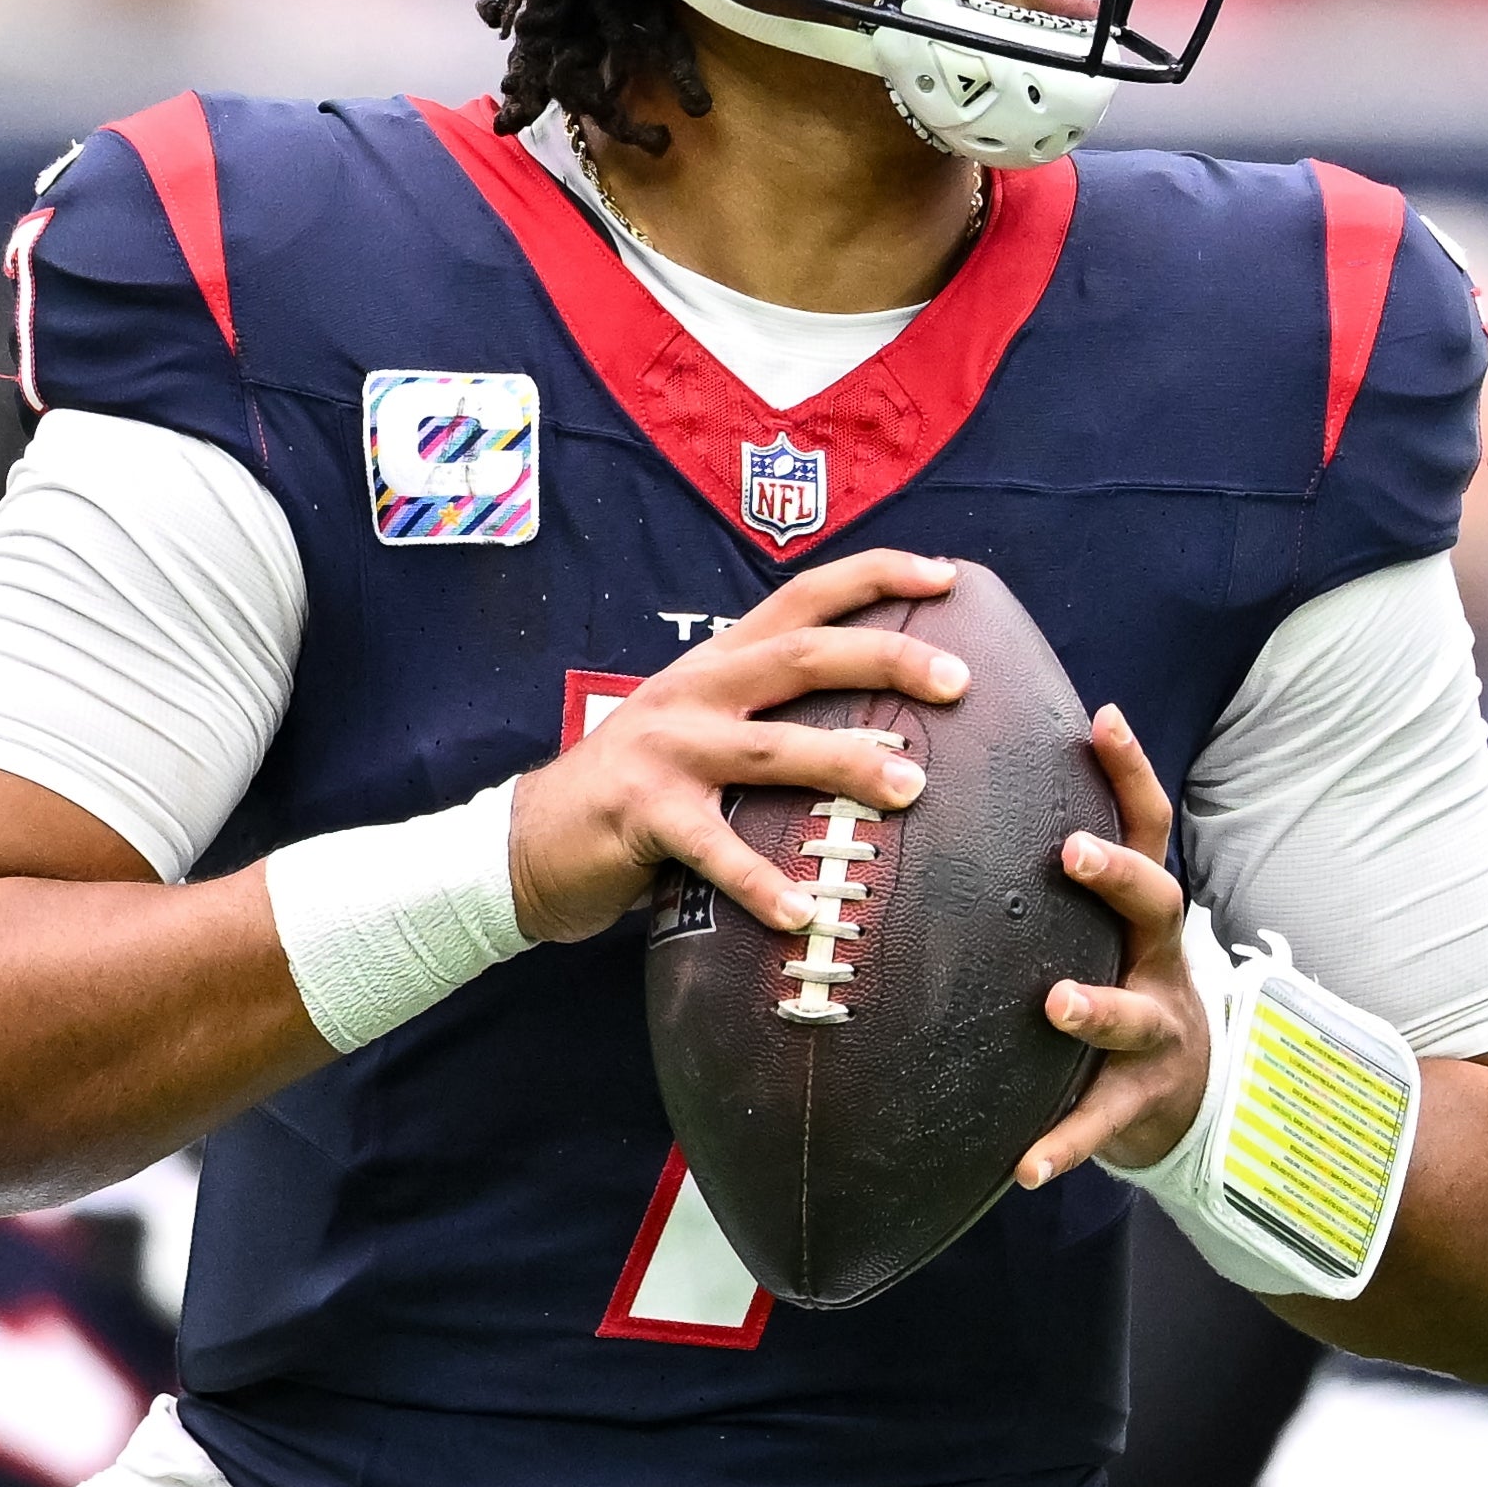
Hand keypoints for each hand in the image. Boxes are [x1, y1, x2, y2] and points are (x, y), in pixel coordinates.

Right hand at [507, 549, 969, 943]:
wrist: (527, 841)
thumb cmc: (640, 792)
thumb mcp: (702, 731)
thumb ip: (770, 718)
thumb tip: (887, 733)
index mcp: (718, 662)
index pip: (803, 596)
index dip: (874, 575)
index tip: (946, 575)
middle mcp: (696, 690)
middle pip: (803, 655)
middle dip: (886, 659)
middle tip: (961, 680)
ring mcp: (666, 749)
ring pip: (771, 746)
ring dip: (845, 762)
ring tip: (912, 787)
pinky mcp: (641, 814)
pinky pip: (713, 849)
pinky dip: (760, 881)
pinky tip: (803, 911)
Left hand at [1016, 706, 1206, 1189]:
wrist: (1184, 1091)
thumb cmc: (1116, 980)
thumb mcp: (1100, 923)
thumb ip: (1051, 869)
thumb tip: (958, 775)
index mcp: (1140, 911)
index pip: (1147, 825)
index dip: (1130, 771)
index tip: (1103, 717)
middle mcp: (1158, 960)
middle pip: (1158, 904)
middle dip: (1119, 876)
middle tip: (1072, 851)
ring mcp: (1157, 1032)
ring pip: (1134, 1016)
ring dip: (1096, 1008)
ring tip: (1057, 1004)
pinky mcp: (1139, 1103)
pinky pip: (1101, 1123)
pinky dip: (1065, 1143)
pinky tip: (1024, 1166)